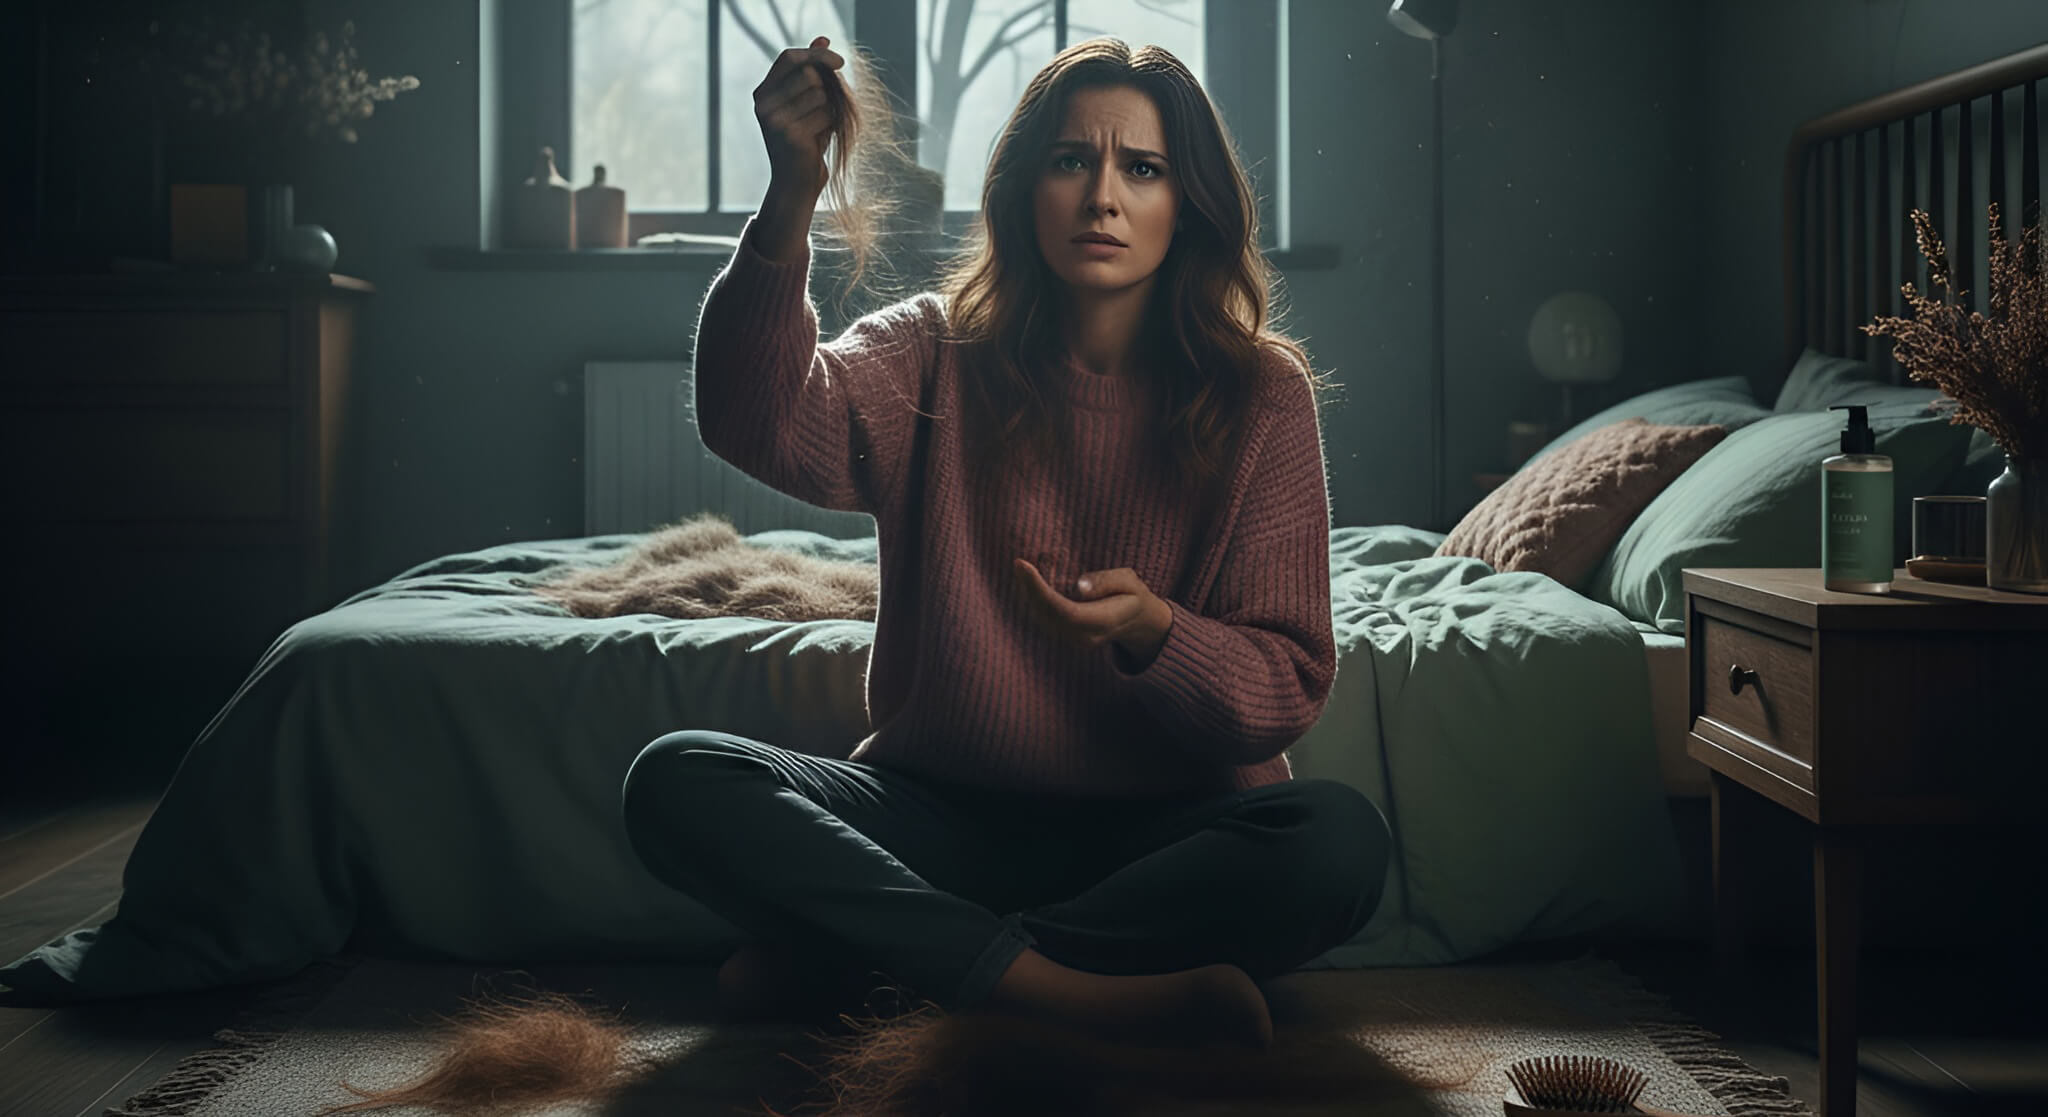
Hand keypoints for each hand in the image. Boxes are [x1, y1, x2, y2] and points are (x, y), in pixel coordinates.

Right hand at [753, 36, 847, 200]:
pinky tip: (822, 139)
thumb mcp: (808, 102)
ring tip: (822, 127)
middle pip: (808, 73)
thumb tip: (823, 38)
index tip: (840, 62)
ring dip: (831, 108)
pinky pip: (826, 113)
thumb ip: (812, 71)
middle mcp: (763, 104)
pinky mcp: (790, 135)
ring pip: (820, 92)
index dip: (815, 54)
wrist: (798, 183)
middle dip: (828, 87)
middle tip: (829, 109)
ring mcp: (774, 120)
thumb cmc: (806, 140)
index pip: (789, 57)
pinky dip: (832, 123)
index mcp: (763, 93)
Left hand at [1012, 560, 1172, 666]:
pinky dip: (1033, 599)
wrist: (1137, 622)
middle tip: (1019, 564)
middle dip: (1029, 589)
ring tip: (1023, 569)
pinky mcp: (1066, 636)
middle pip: (1047, 615)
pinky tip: (1029, 581)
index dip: (1040, 590)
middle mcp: (1085, 637)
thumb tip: (1079, 587)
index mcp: (1103, 622)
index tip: (1024, 566)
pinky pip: (1043, 618)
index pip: (1064, 610)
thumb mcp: (1130, 582)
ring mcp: (1074, 640)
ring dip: (1028, 594)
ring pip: (1042, 618)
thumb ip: (1107, 582)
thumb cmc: (1132, 595)